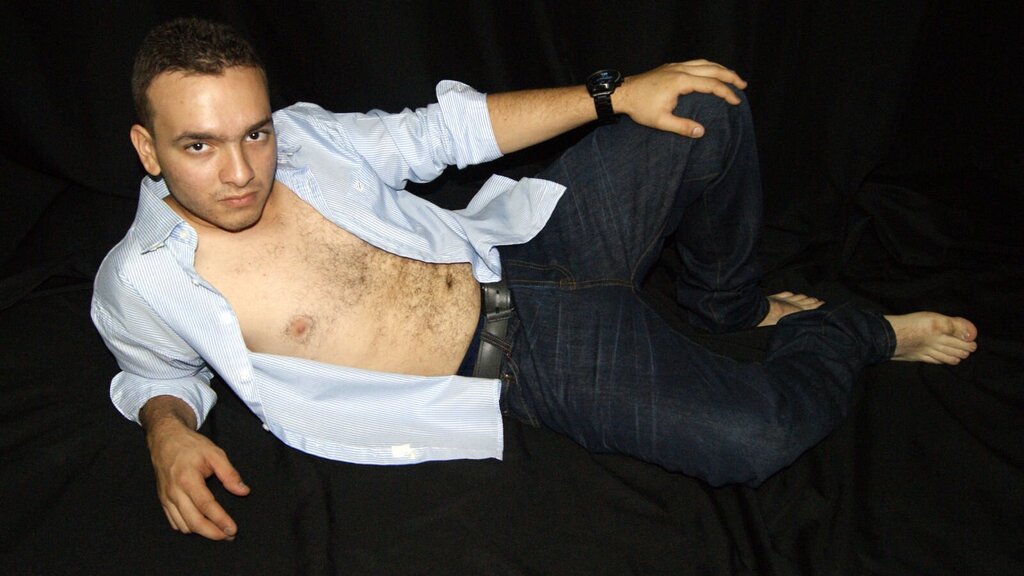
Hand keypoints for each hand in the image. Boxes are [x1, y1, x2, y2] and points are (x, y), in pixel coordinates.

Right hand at [142, 398, 249, 540]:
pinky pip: (174, 522)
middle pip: (193, 522)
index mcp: (188, 479)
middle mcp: (174, 492)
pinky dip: (188, 527)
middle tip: (229, 536)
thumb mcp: (214, 453)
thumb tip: (242, 491)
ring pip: (183, 525)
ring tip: (218, 531)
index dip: (220, 520)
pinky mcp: (163, 500)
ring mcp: (166, 498)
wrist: (164, 439)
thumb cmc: (190, 445)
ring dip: (201, 532)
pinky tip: (200, 525)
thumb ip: (229, 473)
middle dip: (212, 533)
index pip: (206, 506)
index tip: (232, 529)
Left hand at [614, 60, 747, 137]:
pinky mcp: (670, 66)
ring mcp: (675, 66)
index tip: (736, 101)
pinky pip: (695, 62)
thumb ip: (682, 127)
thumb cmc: (639, 108)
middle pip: (712, 68)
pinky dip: (708, 66)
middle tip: (743, 85)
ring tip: (732, 77)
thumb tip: (702, 132)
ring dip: (720, 68)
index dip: (726, 92)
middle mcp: (680, 69)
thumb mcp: (660, 121)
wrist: (622, 93)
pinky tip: (710, 72)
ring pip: (704, 62)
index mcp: (681, 81)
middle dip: (730, 76)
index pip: (711, 84)